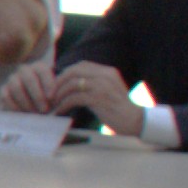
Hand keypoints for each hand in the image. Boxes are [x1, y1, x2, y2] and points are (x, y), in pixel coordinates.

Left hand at [10, 60, 129, 125]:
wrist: (136, 121)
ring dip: (59, 95)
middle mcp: (104, 75)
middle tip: (50, 94)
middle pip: (73, 71)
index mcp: (107, 71)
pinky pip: (74, 98)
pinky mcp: (98, 98)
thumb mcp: (108, 90)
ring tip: (53, 104)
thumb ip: (94, 84)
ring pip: (72, 84)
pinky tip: (60, 111)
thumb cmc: (120, 109)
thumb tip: (72, 84)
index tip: (57, 85)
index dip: (66, 74)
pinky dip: (63, 104)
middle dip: (59, 82)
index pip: (81, 65)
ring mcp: (102, 86)